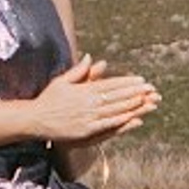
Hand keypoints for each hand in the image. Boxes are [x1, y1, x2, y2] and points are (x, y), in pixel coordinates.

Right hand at [26, 59, 158, 148]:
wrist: (35, 119)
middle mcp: (89, 102)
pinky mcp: (86, 130)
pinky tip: (134, 118)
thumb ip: (80, 70)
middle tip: (152, 89)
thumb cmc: (48, 99)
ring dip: (133, 105)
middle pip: (117, 96)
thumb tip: (92, 57)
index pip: (111, 84)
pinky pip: (108, 124)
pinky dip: (122, 120)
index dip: (128, 82)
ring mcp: (88, 116)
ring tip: (148, 101)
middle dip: (136, 92)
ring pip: (116, 109)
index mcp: (85, 89)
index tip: (142, 80)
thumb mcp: (62, 81)